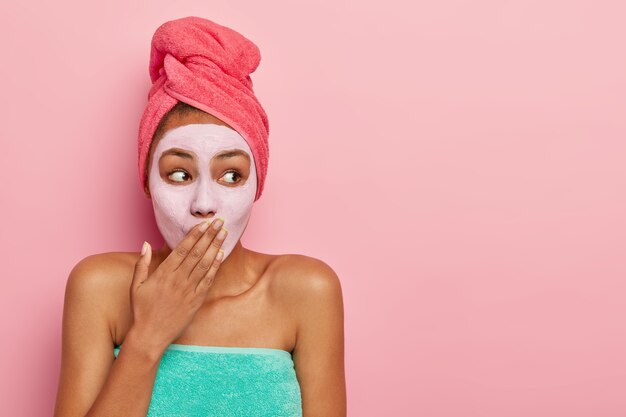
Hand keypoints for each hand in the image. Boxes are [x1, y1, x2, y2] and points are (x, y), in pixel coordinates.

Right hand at [128, 218, 227, 353]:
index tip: (203, 223)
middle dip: (209, 235)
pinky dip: (215, 266)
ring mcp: (188, 290)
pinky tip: (221, 254)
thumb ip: (142, 264)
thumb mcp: (136, 286)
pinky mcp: (196, 300)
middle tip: (219, 222)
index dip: (194, 235)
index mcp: (163, 273)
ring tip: (224, 233)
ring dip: (215, 246)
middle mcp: (177, 279)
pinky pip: (208, 280)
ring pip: (204, 264)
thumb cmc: (142, 310)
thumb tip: (145, 243)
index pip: (182, 249)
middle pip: (197, 252)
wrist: (150, 335)